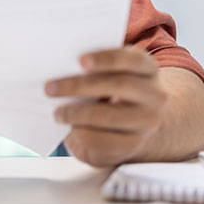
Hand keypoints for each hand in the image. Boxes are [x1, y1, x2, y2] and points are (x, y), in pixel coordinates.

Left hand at [45, 47, 166, 166]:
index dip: (107, 59)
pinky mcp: (134, 144)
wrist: (127, 125)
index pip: (133, 59)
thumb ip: (91, 67)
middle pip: (119, 86)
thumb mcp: (106, 74)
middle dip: (80, 86)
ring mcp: (148, 122)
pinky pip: (103, 139)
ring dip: (75, 113)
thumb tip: (57, 64)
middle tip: (49, 88)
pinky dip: (81, 132)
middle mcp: (155, 95)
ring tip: (56, 112)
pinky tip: (69, 128)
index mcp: (147, 69)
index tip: (80, 60)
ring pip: (108, 115)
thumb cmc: (108, 89)